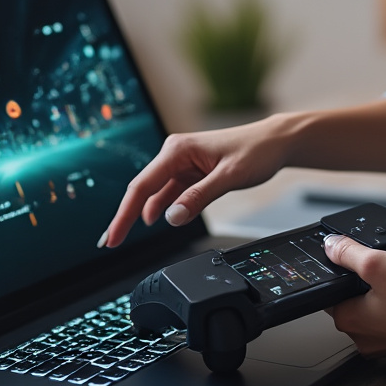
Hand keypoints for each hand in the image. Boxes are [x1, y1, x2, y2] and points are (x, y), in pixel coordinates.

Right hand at [100, 114, 294, 246]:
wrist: (275, 142)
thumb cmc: (256, 151)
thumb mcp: (228, 177)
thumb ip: (198, 198)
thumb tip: (171, 218)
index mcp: (177, 150)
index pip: (142, 186)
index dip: (124, 214)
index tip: (113, 236)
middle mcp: (174, 155)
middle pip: (143, 190)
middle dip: (126, 216)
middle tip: (110, 242)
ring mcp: (182, 164)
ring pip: (156, 194)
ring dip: (144, 214)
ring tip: (125, 236)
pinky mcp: (192, 173)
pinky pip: (171, 193)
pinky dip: (165, 208)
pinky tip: (159, 221)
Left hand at [322, 234, 385, 358]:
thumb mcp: (378, 262)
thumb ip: (349, 253)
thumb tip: (331, 246)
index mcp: (349, 321)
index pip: (330, 294)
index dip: (342, 275)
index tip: (358, 266)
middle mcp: (362, 339)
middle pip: (352, 303)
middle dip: (366, 286)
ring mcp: (385, 345)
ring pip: (375, 312)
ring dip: (385, 297)